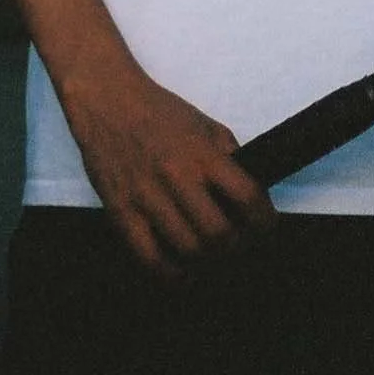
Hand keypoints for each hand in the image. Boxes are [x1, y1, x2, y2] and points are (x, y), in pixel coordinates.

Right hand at [63, 57, 275, 275]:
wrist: (108, 101)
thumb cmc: (158, 112)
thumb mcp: (204, 124)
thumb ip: (228, 156)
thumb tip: (250, 191)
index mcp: (203, 153)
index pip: (247, 197)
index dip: (264, 221)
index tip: (266, 228)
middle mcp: (177, 177)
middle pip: (219, 234)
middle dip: (236, 248)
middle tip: (238, 245)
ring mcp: (147, 197)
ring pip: (188, 250)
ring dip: (207, 262)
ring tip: (212, 257)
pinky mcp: (121, 212)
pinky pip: (149, 258)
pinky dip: (171, 274)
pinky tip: (182, 271)